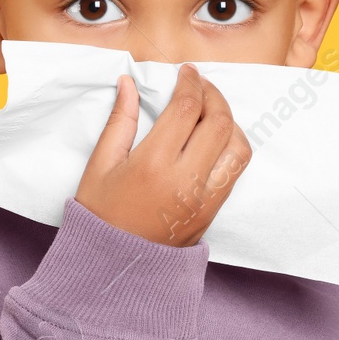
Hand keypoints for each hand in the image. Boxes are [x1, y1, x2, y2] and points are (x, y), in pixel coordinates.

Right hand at [75, 64, 252, 245]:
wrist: (115, 267)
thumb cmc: (100, 215)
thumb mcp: (100, 165)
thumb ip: (119, 120)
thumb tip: (128, 83)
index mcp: (153, 164)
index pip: (187, 108)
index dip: (191, 83)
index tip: (186, 72)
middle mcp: (185, 180)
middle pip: (220, 122)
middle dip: (214, 95)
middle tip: (200, 85)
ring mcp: (204, 198)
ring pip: (238, 146)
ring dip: (230, 121)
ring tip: (210, 111)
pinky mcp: (213, 211)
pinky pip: (236, 171)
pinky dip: (233, 147)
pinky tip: (214, 139)